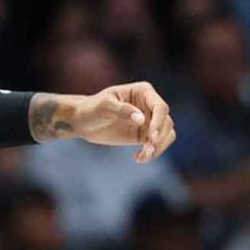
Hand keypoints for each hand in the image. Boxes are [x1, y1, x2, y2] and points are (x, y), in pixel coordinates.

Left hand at [55, 82, 175, 161]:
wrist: (82, 121)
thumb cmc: (92, 108)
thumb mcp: (105, 105)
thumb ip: (123, 110)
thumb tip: (142, 120)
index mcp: (143, 91)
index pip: (160, 106)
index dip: (159, 121)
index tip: (150, 135)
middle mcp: (149, 105)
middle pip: (166, 121)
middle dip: (159, 136)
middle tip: (147, 147)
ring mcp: (148, 121)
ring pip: (166, 134)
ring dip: (158, 146)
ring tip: (143, 155)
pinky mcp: (143, 135)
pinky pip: (156, 144)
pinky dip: (152, 153)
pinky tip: (139, 158)